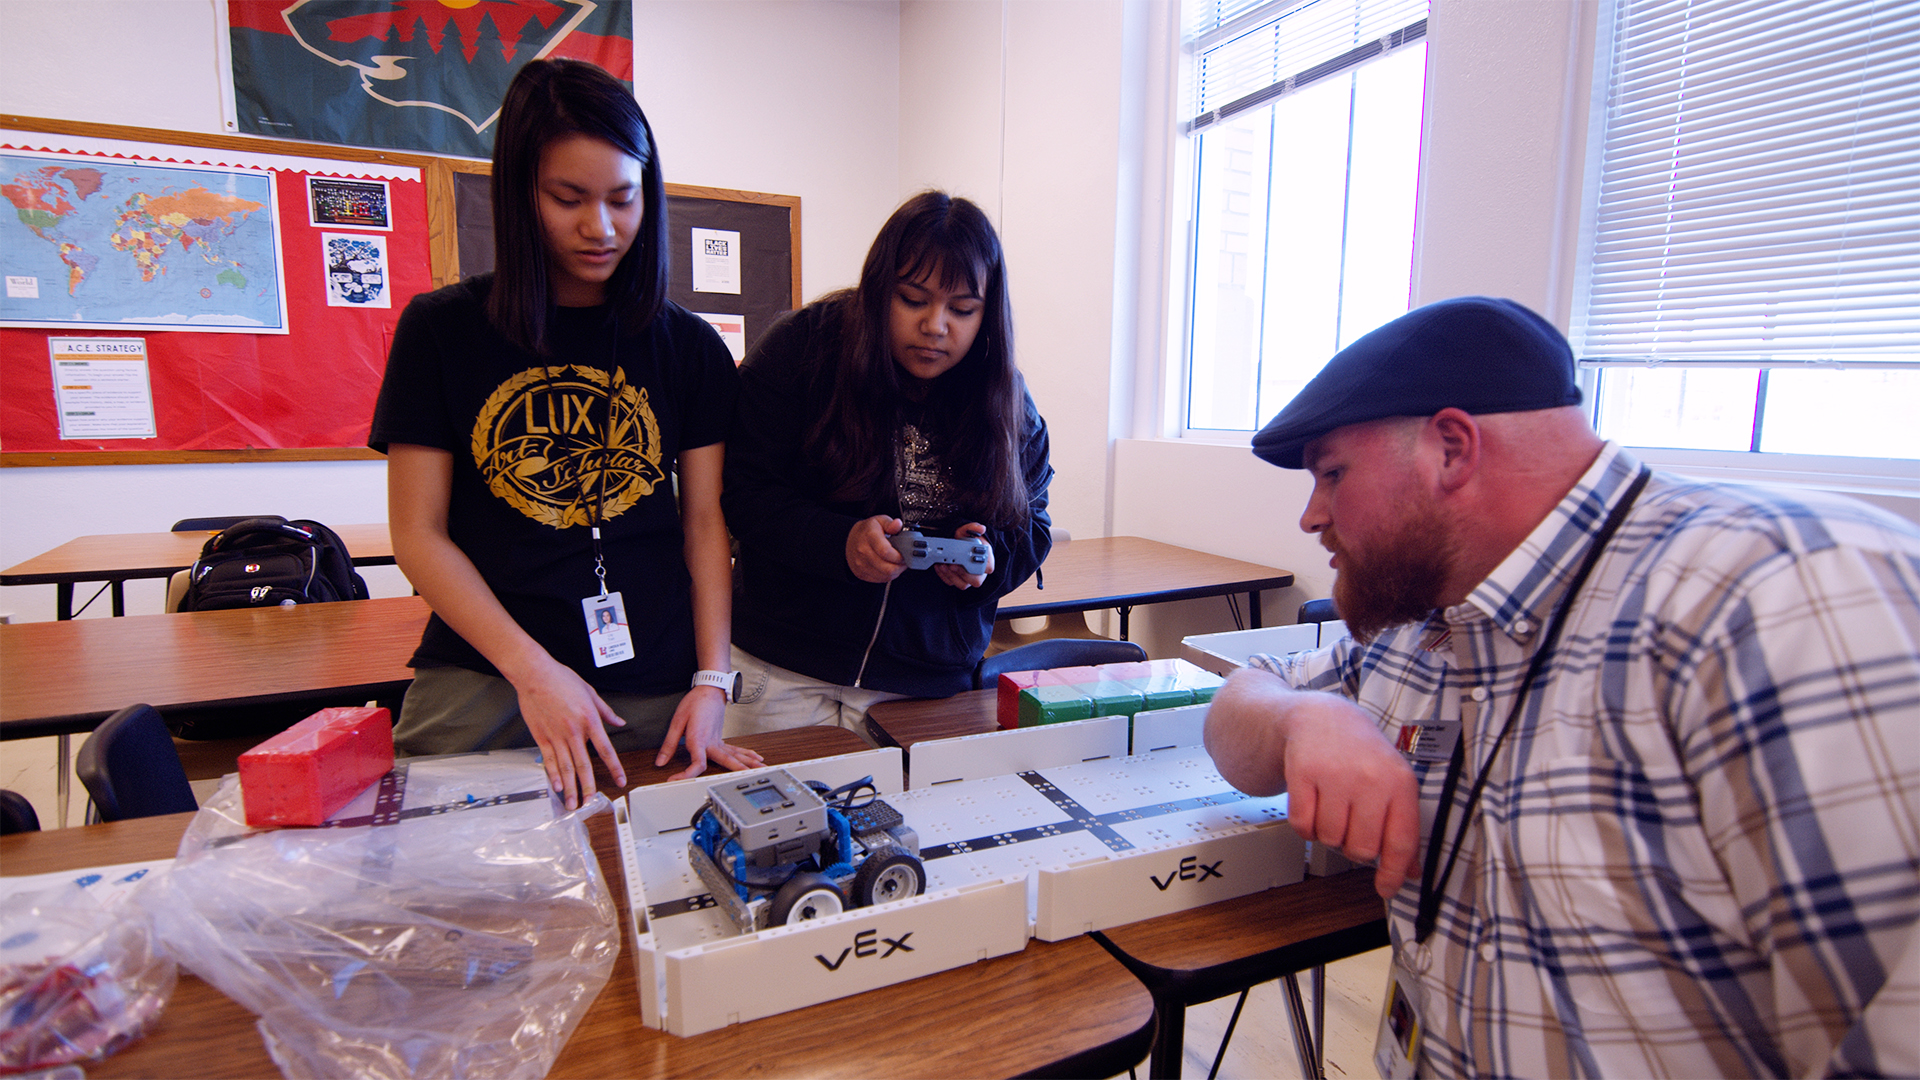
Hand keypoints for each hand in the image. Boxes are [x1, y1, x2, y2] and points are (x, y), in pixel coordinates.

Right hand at [510, 656, 628, 810]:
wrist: (535, 674)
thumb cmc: (561, 679)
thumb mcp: (590, 692)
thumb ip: (605, 711)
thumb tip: (619, 721)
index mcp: (589, 720)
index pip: (606, 749)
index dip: (615, 767)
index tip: (620, 780)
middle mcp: (574, 731)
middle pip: (584, 765)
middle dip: (588, 787)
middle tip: (590, 803)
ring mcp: (556, 735)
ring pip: (565, 767)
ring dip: (569, 787)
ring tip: (572, 803)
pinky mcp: (541, 736)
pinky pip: (548, 760)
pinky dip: (553, 774)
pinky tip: (557, 786)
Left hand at [657, 685, 767, 780]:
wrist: (709, 690)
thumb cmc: (694, 703)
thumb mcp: (677, 722)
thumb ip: (669, 744)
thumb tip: (661, 761)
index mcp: (699, 739)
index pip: (697, 764)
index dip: (686, 775)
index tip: (675, 780)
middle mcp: (711, 742)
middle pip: (725, 762)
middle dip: (736, 772)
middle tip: (745, 781)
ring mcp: (719, 740)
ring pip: (734, 756)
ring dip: (747, 764)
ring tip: (760, 771)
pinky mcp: (721, 738)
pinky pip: (735, 750)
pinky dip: (746, 755)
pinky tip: (756, 759)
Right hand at [847, 515, 907, 582]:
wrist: (850, 541)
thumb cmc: (867, 531)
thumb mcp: (879, 521)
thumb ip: (890, 523)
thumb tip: (897, 524)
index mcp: (869, 536)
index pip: (886, 552)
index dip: (899, 556)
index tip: (905, 554)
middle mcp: (863, 551)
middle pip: (887, 568)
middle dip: (900, 566)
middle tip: (904, 560)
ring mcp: (861, 564)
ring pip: (886, 576)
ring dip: (896, 571)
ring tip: (898, 563)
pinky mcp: (861, 573)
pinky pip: (881, 579)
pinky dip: (889, 575)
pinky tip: (890, 567)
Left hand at [934, 523, 993, 589]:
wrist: (956, 544)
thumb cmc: (965, 540)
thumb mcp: (967, 531)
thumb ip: (973, 528)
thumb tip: (981, 528)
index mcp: (986, 560)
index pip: (989, 568)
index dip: (980, 566)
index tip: (970, 559)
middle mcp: (979, 572)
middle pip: (976, 581)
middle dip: (963, 573)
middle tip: (953, 564)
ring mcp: (968, 578)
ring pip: (963, 585)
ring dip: (951, 575)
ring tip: (943, 564)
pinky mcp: (957, 581)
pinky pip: (951, 582)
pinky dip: (943, 575)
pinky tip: (939, 566)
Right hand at [1206, 666, 1419, 898]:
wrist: (1322, 718)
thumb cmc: (1362, 754)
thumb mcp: (1393, 783)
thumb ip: (1403, 827)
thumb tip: (1411, 870)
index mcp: (1400, 783)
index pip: (1400, 842)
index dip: (1394, 873)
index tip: (1387, 888)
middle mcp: (1370, 779)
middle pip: (1362, 849)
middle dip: (1354, 847)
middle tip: (1352, 828)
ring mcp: (1336, 776)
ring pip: (1330, 839)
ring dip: (1328, 834)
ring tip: (1333, 809)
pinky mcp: (1303, 774)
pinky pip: (1302, 826)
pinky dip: (1306, 825)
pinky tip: (1314, 805)